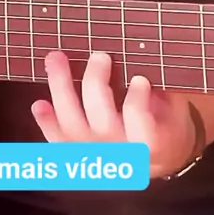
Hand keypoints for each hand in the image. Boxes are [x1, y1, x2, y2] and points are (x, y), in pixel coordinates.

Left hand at [31, 50, 195, 177]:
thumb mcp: (175, 107)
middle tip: (99, 56)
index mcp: (153, 144)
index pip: (144, 129)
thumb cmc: (166, 122)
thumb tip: (143, 57)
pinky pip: (58, 142)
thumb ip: (161, 90)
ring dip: (61, 90)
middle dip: (95, 84)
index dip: (138, 104)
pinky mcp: (78, 158)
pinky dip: (47, 123)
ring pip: (73, 128)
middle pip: (102, 122)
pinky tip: (39, 104)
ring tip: (56, 59)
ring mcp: (97, 158)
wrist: (160, 156)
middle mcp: (122, 155)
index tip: (139, 79)